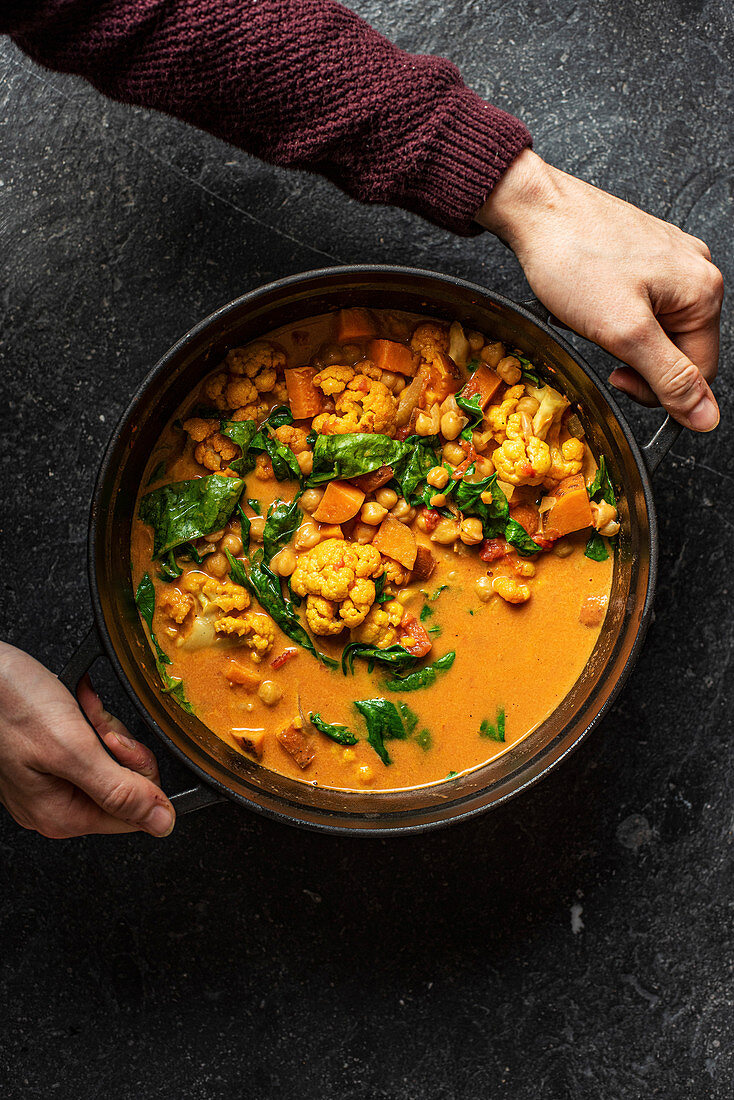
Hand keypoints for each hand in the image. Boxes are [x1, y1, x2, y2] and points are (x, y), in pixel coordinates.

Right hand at [0, 641, 174, 838]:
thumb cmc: (9, 705)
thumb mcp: (73, 749)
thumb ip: (120, 790)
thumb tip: (161, 823)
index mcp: (64, 815)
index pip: (136, 814)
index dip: (139, 774)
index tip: (118, 743)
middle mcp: (57, 805)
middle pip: (123, 784)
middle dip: (118, 743)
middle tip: (95, 722)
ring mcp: (50, 782)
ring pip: (108, 759)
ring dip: (102, 726)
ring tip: (81, 708)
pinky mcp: (47, 757)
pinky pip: (88, 744)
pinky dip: (87, 718)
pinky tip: (76, 704)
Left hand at [476, 150, 723, 430]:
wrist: (535, 210)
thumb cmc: (572, 260)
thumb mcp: (623, 332)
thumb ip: (668, 378)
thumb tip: (705, 417)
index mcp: (703, 291)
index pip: (700, 373)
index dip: (657, 389)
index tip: (618, 378)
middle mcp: (696, 272)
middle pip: (680, 350)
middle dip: (638, 359)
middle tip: (602, 341)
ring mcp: (670, 261)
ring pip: (657, 329)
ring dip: (624, 338)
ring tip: (593, 316)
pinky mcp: (645, 256)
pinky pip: (641, 305)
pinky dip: (615, 315)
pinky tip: (592, 301)